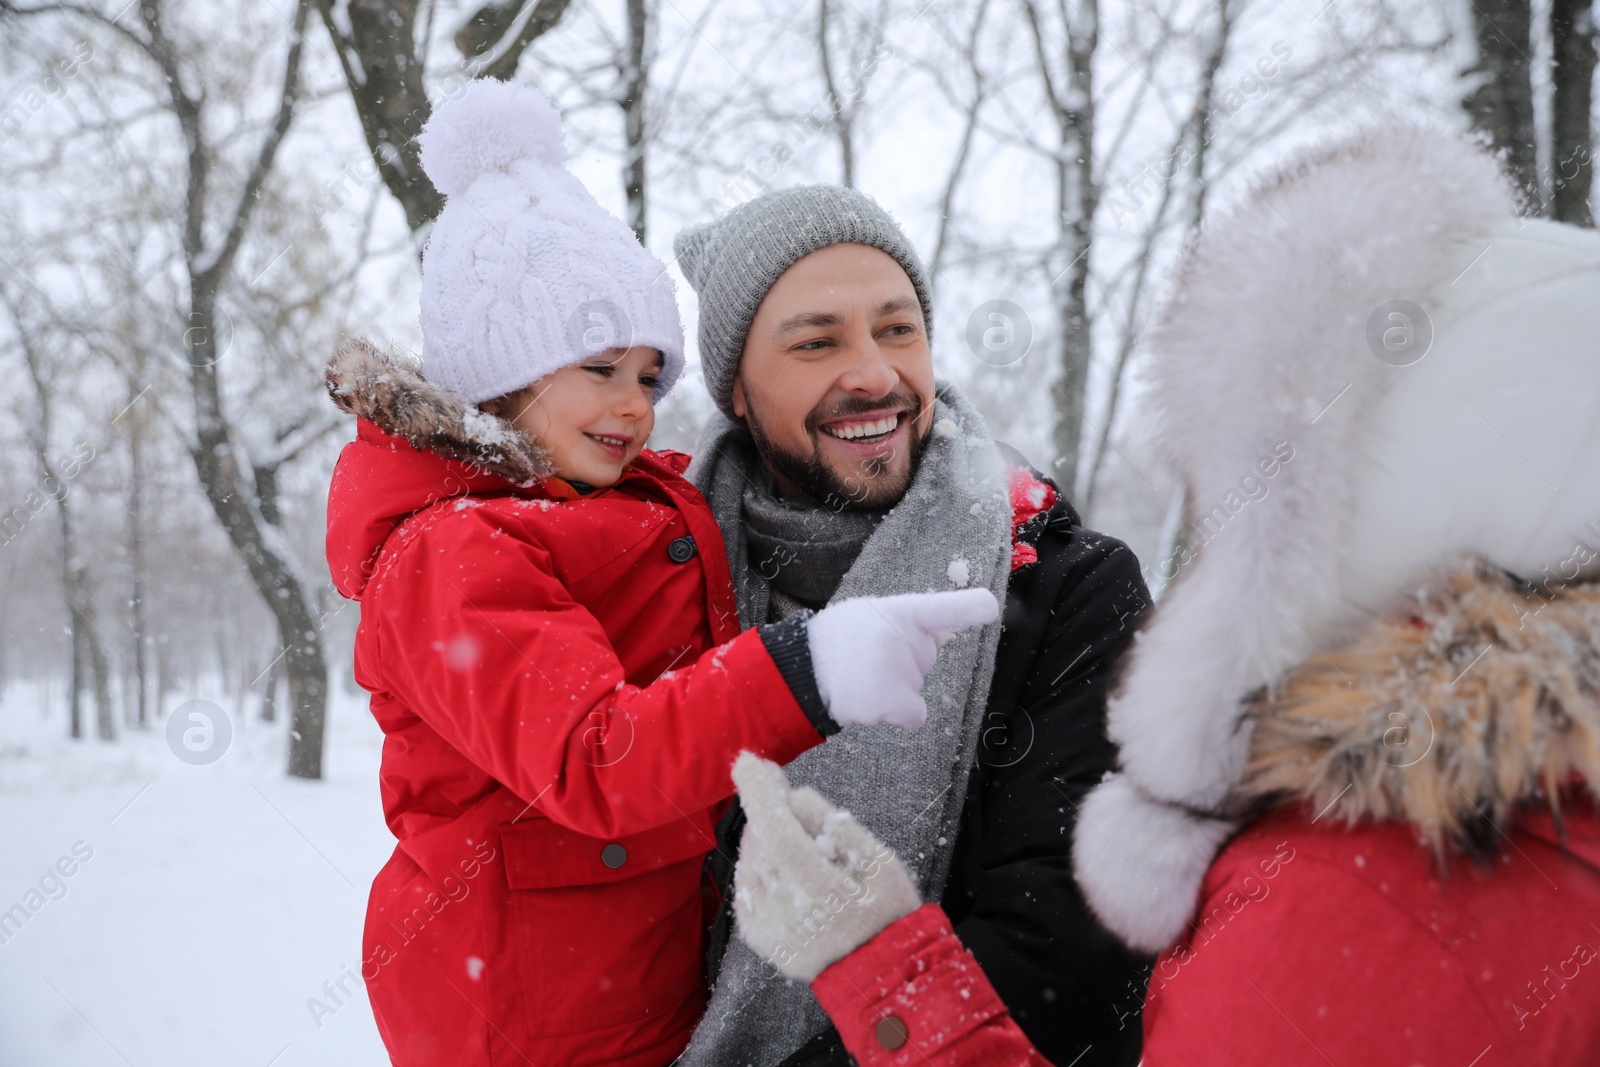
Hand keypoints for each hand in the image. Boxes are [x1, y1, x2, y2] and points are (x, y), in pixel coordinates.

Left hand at [730, 752, 920, 981]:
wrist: (878, 972)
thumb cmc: (886, 911)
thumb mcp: (880, 861)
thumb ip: (837, 825)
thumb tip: (796, 797)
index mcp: (821, 889)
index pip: (779, 830)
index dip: (761, 793)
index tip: (748, 761)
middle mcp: (786, 909)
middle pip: (761, 841)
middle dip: (765, 806)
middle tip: (776, 782)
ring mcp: (768, 926)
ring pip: (750, 860)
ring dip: (762, 835)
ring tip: (788, 828)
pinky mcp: (758, 936)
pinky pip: (746, 886)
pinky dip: (757, 864)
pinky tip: (779, 860)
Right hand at [807, 588, 998, 727]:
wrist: (800, 670)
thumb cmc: (838, 640)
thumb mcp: (870, 614)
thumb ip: (909, 619)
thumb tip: (948, 627)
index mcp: (897, 611)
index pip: (940, 608)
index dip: (968, 609)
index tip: (990, 608)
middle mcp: (900, 638)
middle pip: (927, 656)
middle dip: (905, 659)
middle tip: (869, 655)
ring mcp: (897, 671)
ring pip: (917, 684)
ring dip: (894, 686)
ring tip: (860, 675)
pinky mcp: (891, 701)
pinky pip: (915, 713)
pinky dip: (897, 713)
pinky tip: (869, 699)